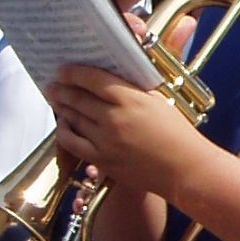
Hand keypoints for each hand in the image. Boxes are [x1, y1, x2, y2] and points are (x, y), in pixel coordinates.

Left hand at [47, 63, 210, 198]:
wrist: (186, 170)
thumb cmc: (178, 136)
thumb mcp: (160, 102)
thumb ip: (134, 90)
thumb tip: (110, 80)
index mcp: (131, 100)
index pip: (92, 79)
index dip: (73, 72)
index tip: (63, 70)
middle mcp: (114, 118)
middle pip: (77, 97)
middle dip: (61, 88)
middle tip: (53, 83)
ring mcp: (105, 140)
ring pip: (72, 117)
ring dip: (61, 106)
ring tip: (55, 99)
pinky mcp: (102, 159)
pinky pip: (71, 142)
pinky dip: (63, 130)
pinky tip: (63, 123)